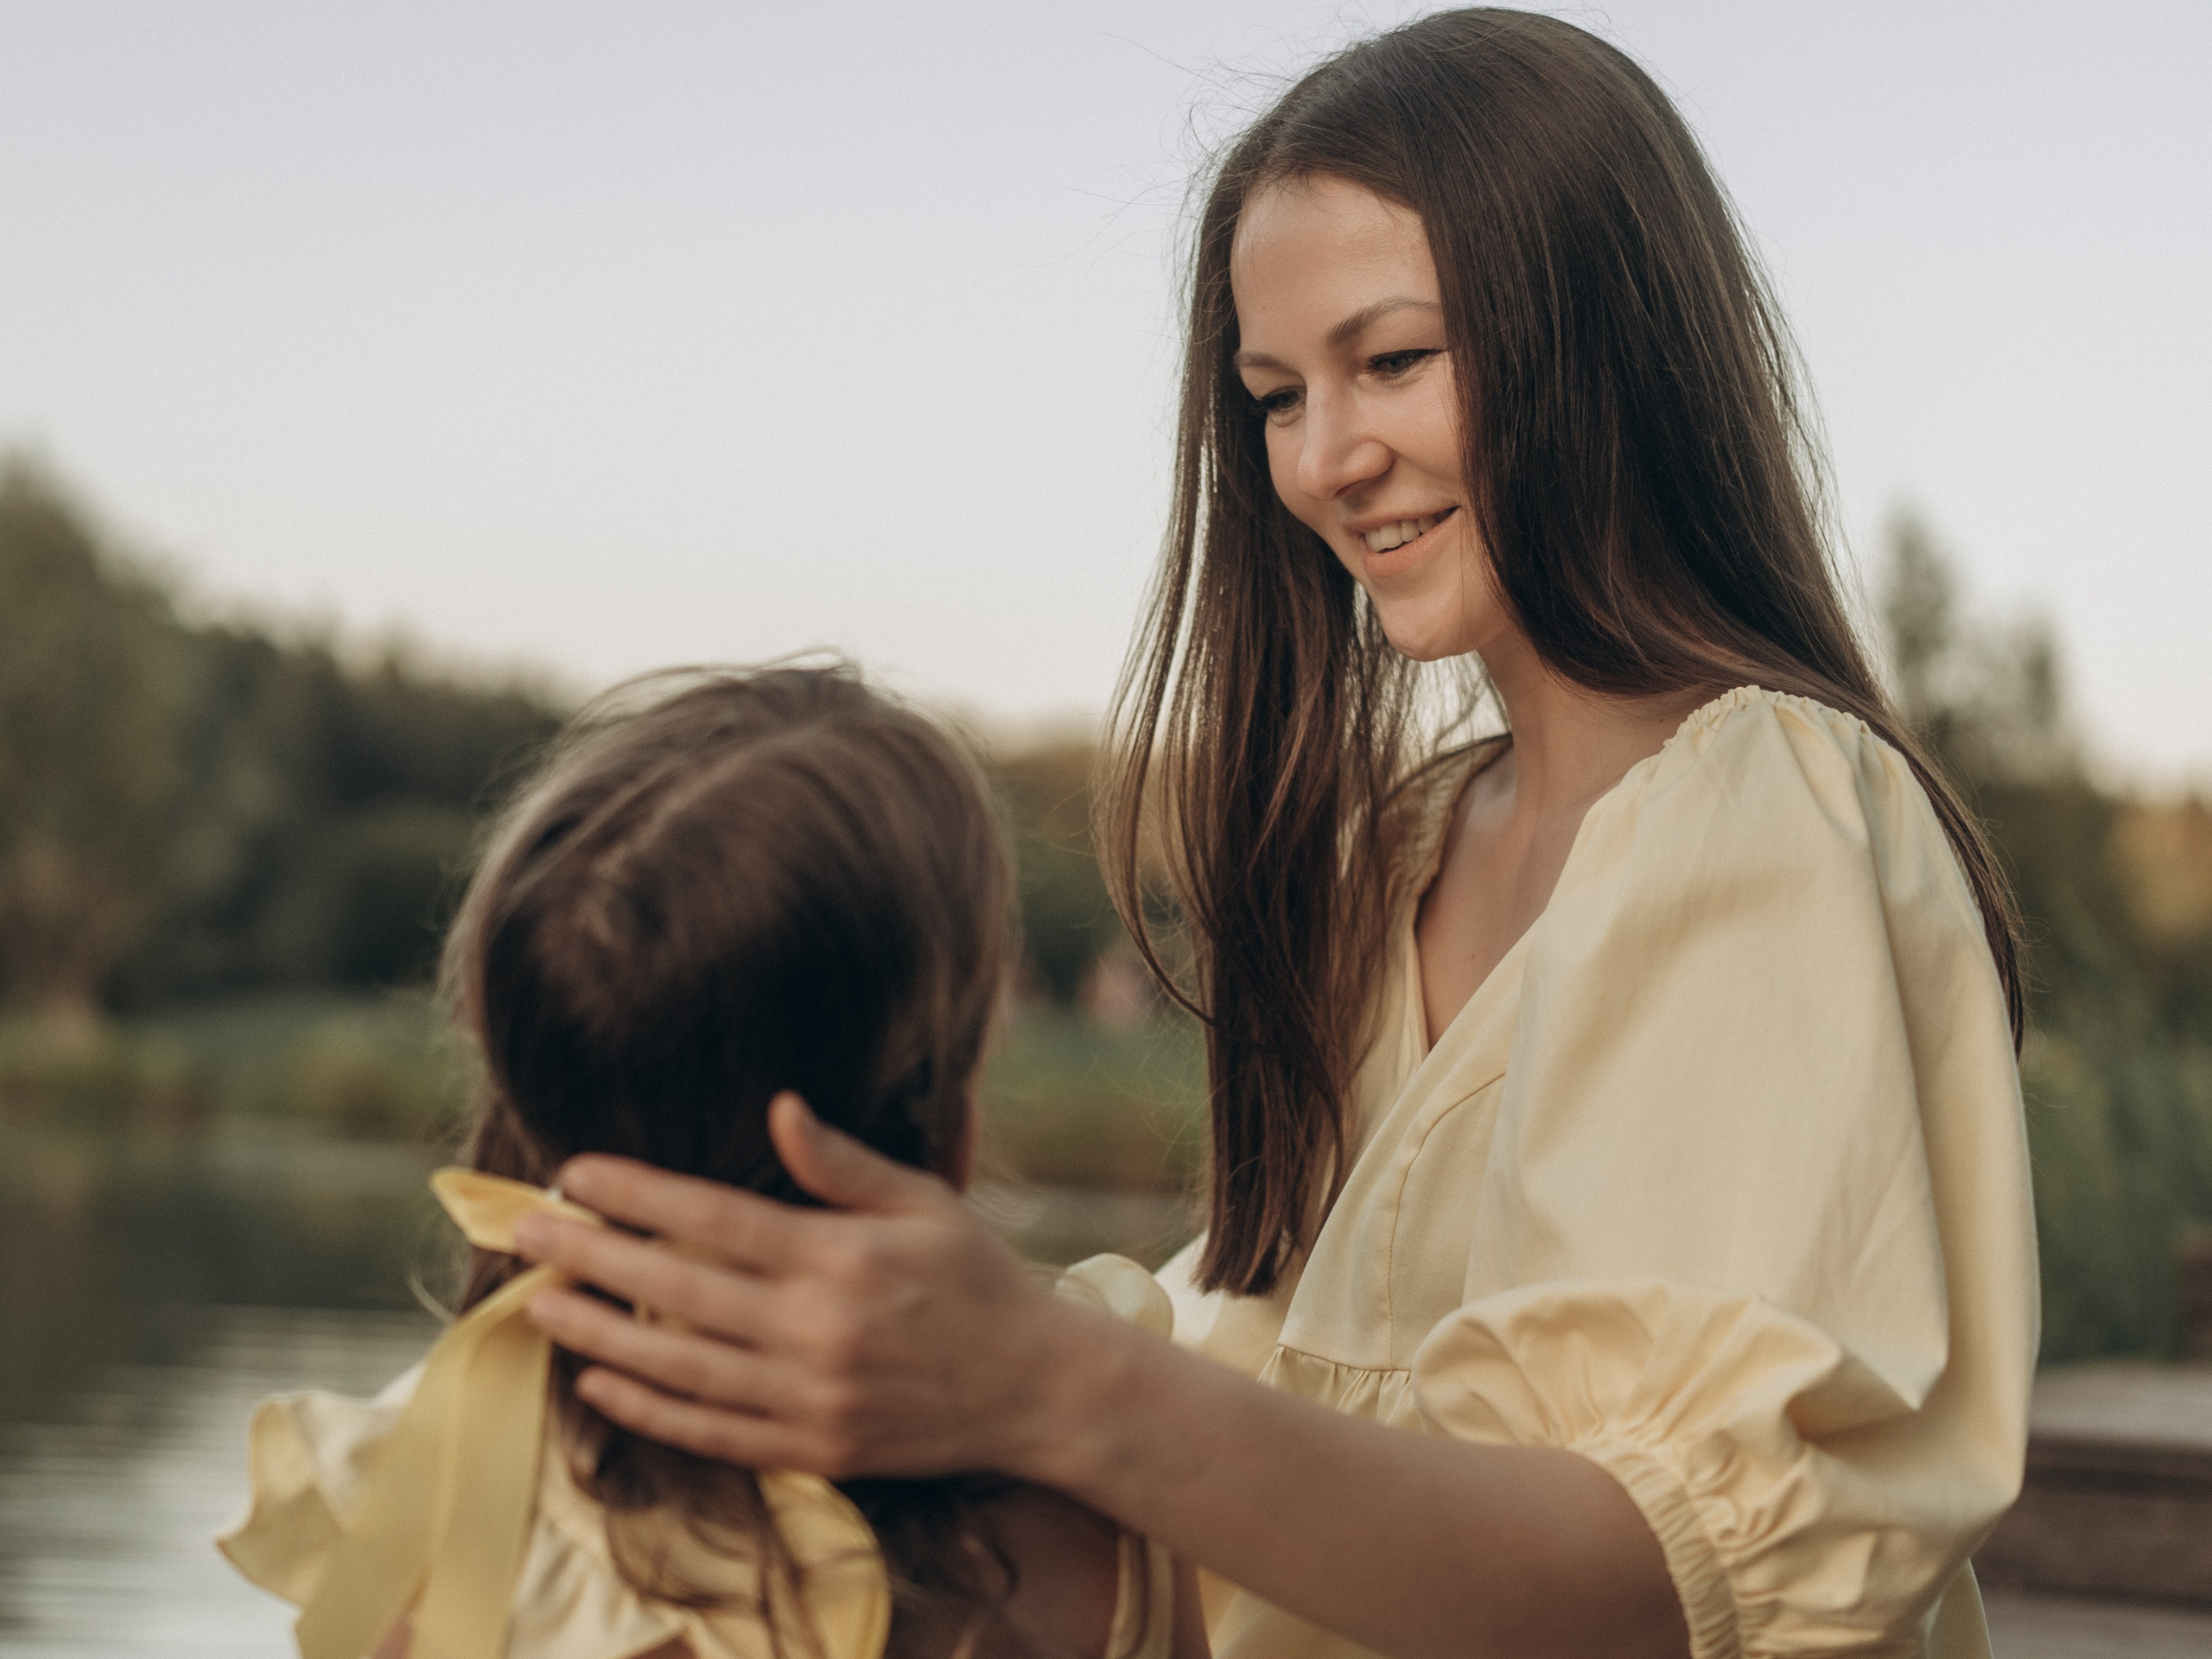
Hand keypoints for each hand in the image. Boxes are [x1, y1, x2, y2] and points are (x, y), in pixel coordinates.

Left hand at [512, 1093, 1082, 1478]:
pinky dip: (648, 1411)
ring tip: (539, 1305)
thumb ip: (843, 1163)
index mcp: (839, 1257)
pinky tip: (599, 1384)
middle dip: (592, 1257)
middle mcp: (816, 1330)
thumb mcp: (924, 1201)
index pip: (714, 1218)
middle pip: (678, 1289)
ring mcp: (811, 1398)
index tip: (574, 1174)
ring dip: (601, 1336)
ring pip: (680, 1368)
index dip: (637, 1195)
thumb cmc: (978, 1279)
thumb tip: (780, 1106)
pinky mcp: (814, 1449)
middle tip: (523, 1232)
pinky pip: (710, 1433)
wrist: (1037, 1388)